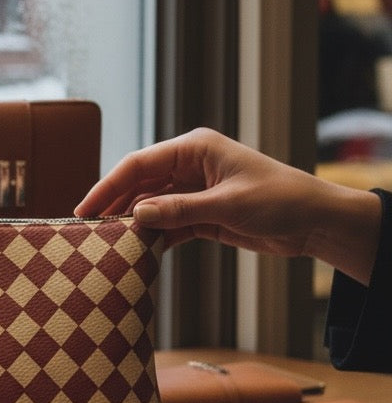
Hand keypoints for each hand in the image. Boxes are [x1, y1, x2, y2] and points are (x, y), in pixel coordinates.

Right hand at [74, 127, 380, 283]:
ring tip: (106, 245)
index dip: (108, 186)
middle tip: (86, 230)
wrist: (317, 223)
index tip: (85, 209)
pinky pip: (167, 225)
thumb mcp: (227, 205)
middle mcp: (190, 166)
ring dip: (132, 225)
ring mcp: (194, 191)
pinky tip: (136, 253)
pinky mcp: (202, 215)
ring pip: (151, 206)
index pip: (139, 164)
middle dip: (114, 206)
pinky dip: (153, 238)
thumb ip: (179, 210)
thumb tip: (136, 214)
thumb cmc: (280, 200)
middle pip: (139, 184)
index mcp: (195, 148)